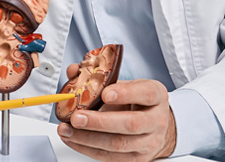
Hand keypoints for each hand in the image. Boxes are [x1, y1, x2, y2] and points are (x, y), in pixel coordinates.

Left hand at [57, 65, 176, 161]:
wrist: (152, 125)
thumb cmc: (135, 102)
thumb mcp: (123, 84)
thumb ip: (98, 77)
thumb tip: (73, 71)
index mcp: (155, 95)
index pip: (146, 94)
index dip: (126, 93)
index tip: (105, 94)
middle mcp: (157, 120)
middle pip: (131, 124)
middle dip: (100, 122)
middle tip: (77, 117)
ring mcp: (149, 142)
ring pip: (119, 144)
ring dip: (88, 138)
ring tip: (67, 129)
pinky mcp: (137, 159)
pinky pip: (110, 157)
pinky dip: (87, 149)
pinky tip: (73, 139)